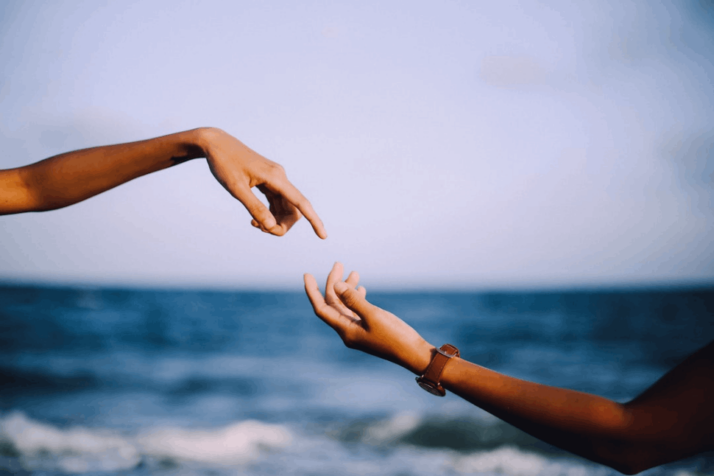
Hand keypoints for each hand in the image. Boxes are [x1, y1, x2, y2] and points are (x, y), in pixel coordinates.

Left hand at [200, 128, 326, 237]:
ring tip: (254, 225)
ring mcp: (275, 178)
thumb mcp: (236, 188)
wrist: (215, 144)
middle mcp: (280, 177)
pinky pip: (276, 201)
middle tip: (260, 229)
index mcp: (276, 177)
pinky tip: (255, 219)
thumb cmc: (224, 164)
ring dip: (274, 221)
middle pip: (293, 210)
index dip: (314, 220)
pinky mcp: (268, 180)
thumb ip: (254, 207)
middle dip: (282, 225)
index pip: (301, 203)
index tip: (323, 237)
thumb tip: (270, 226)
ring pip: (285, 207)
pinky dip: (269, 213)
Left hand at [304, 263, 434, 374]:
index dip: (312, 291)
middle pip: (333, 304)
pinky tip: (361, 288)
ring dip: (347, 288)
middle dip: (334, 283)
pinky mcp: (368, 329)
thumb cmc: (394, 336)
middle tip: (338, 263)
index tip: (307, 274)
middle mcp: (348, 331)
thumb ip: (354, 300)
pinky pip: (355, 310)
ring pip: (345, 306)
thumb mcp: (373, 315)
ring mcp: (358, 330)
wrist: (412, 353)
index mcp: (345, 330)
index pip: (322, 308)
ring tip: (354, 272)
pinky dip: (356, 297)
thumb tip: (336, 285)